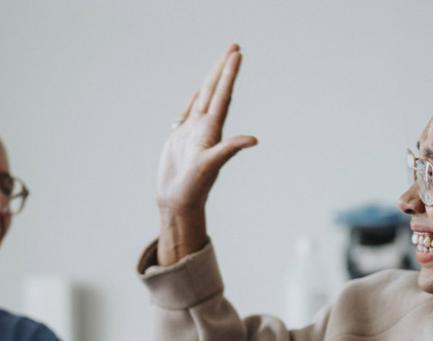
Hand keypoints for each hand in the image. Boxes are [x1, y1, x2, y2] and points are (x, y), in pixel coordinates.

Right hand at [156, 44, 257, 213]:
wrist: (178, 202)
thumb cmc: (194, 187)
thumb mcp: (211, 167)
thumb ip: (229, 150)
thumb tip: (253, 140)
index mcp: (212, 130)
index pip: (223, 95)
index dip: (229, 74)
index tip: (237, 53)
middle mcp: (205, 128)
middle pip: (215, 90)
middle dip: (224, 68)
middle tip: (234, 46)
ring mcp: (192, 132)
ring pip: (204, 98)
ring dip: (212, 79)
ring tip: (221, 61)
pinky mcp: (180, 139)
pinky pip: (188, 112)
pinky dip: (195, 99)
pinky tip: (199, 91)